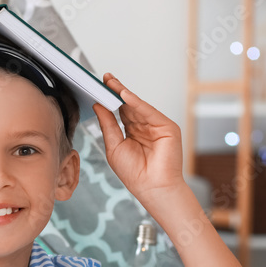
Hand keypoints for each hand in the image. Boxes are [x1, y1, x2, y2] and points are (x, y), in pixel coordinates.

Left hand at [92, 73, 184, 202]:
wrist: (152, 187)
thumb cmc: (134, 173)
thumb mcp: (113, 146)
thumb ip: (107, 124)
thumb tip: (98, 105)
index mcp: (132, 131)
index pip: (120, 111)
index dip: (111, 99)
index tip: (100, 86)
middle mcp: (145, 126)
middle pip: (129, 105)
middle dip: (116, 91)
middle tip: (105, 78)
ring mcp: (156, 126)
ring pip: (138, 105)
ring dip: (124, 93)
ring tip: (110, 83)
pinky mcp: (167, 127)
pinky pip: (149, 111)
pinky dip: (137, 102)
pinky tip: (124, 95)